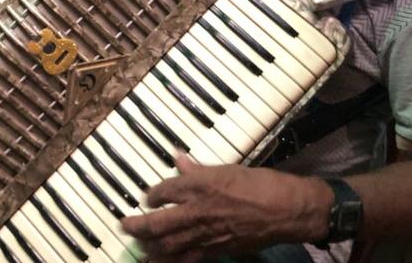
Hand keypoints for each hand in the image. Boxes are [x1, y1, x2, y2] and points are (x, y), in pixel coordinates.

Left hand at [120, 155, 332, 261]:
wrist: (286, 210)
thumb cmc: (261, 184)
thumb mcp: (228, 169)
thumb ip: (199, 169)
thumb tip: (179, 160)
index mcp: (201, 184)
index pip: (166, 190)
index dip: (153, 194)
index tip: (148, 196)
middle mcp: (198, 210)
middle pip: (158, 222)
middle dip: (138, 225)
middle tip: (124, 225)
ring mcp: (206, 233)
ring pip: (169, 245)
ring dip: (149, 246)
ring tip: (137, 247)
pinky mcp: (217, 250)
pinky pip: (188, 259)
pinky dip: (172, 261)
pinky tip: (160, 262)